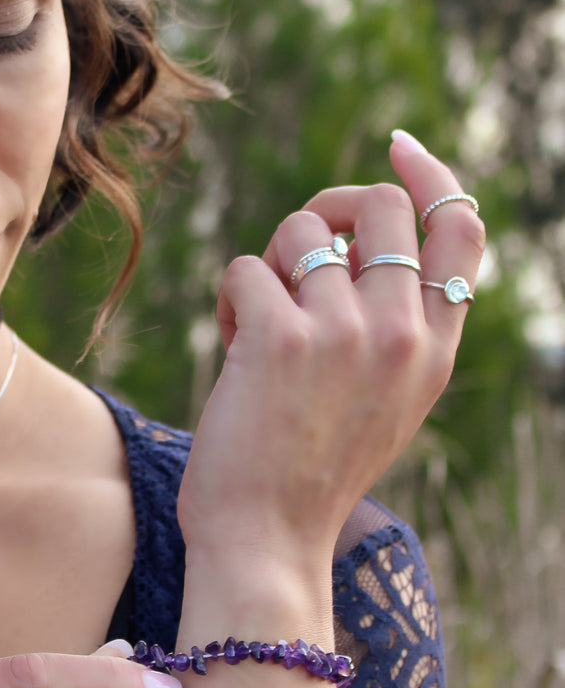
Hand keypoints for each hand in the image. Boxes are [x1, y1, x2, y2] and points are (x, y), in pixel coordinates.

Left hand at [178, 131, 486, 572]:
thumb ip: (389, 327)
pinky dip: (228, 298)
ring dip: (267, 266)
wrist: (267, 539)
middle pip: (380, 204)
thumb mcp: (380, 400)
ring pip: (301, 228)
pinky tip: (231, 347)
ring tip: (256, 324)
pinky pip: (245, 266)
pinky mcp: (280, 336)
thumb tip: (350, 241)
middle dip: (326, 209)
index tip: (398, 148)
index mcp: (433, 347)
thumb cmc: (307, 472)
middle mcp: (402, 331)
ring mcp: (345, 331)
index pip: (460, 230)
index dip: (430, 175)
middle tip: (294, 254)